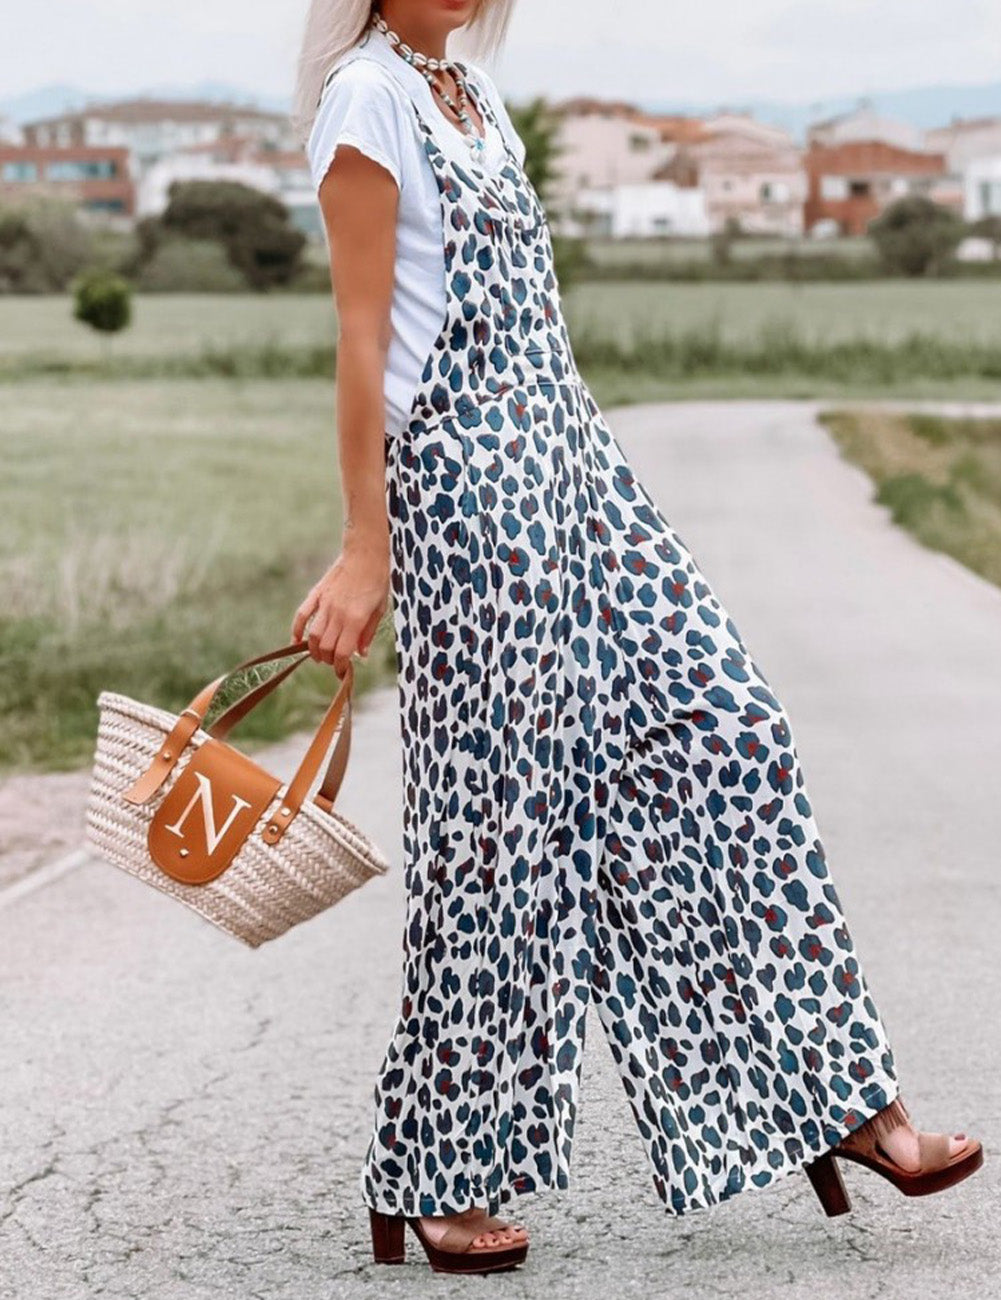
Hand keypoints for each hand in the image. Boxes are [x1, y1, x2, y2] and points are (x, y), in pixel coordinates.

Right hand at [291, 539, 388, 675]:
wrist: (365, 554)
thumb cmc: (377, 581)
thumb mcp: (379, 609)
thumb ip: (368, 633)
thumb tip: (361, 654)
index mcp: (355, 619)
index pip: (342, 652)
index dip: (341, 666)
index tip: (343, 671)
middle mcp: (338, 613)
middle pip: (326, 647)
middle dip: (329, 660)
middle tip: (334, 662)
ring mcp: (325, 603)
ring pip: (313, 635)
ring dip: (314, 650)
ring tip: (320, 655)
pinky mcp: (317, 594)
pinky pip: (301, 615)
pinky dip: (296, 630)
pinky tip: (296, 641)